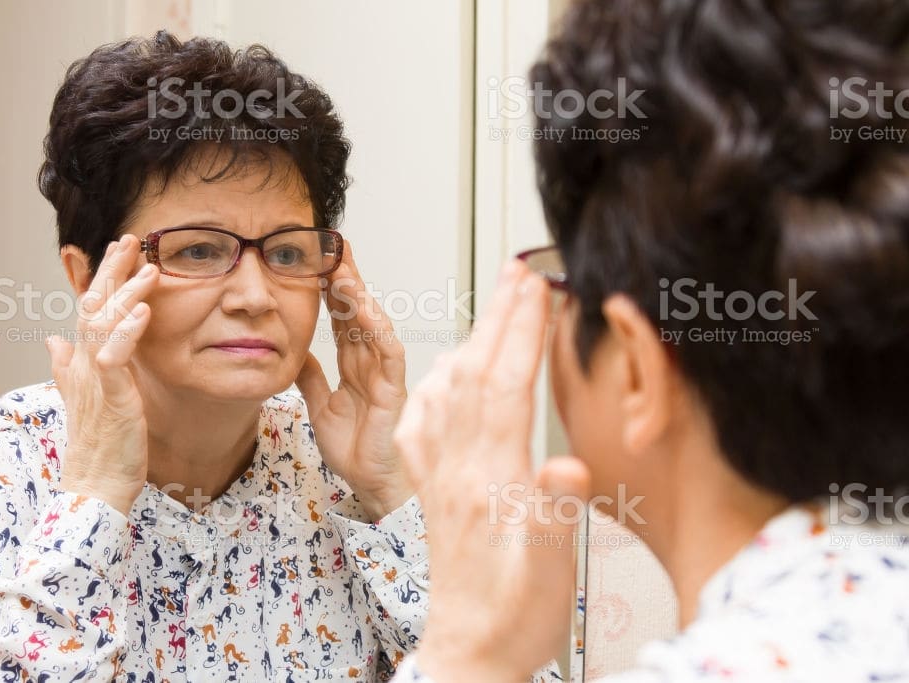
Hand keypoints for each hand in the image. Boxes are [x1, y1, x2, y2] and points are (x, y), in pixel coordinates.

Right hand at [45, 235, 157, 516]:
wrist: (95, 486)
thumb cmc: (98, 446)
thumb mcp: (85, 400)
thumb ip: (68, 369)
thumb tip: (52, 341)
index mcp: (82, 364)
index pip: (89, 310)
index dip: (102, 279)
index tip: (120, 250)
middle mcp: (83, 366)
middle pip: (93, 307)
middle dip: (112, 271)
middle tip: (131, 239)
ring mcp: (94, 380)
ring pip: (104, 325)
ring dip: (125, 293)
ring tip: (149, 267)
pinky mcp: (109, 397)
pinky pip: (115, 357)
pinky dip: (127, 332)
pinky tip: (144, 311)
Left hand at [296, 243, 410, 520]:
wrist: (371, 484)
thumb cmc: (356, 450)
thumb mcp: (319, 406)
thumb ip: (311, 377)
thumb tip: (296, 351)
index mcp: (355, 365)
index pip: (342, 317)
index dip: (329, 289)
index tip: (313, 261)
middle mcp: (371, 363)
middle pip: (357, 311)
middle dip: (345, 278)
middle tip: (331, 246)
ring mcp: (385, 373)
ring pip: (373, 324)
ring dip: (358, 295)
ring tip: (341, 268)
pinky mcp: (394, 389)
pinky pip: (388, 353)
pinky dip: (376, 330)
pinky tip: (363, 310)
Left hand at [394, 259, 590, 681]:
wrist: (468, 654)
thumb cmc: (515, 619)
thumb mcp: (552, 575)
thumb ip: (556, 517)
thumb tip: (565, 468)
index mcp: (493, 481)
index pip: (507, 386)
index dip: (522, 331)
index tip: (536, 287)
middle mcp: (460, 470)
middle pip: (478, 374)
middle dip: (499, 316)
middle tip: (517, 272)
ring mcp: (442, 476)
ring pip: (452, 390)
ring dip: (474, 338)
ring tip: (492, 306)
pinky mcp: (434, 489)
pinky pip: (426, 422)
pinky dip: (440, 383)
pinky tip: (444, 372)